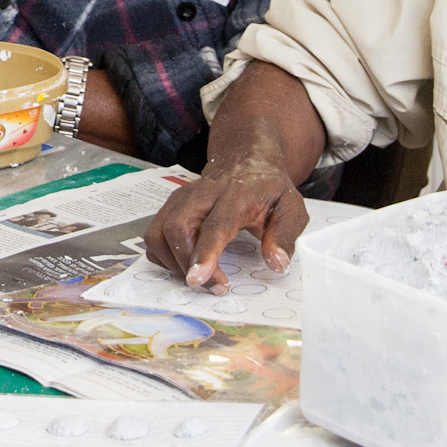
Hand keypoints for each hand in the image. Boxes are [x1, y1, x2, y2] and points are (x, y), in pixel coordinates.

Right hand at [144, 155, 310, 287]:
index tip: (198, 279)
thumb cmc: (268, 189)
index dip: (205, 254)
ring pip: (158, 234)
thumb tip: (277, 264)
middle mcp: (201, 194)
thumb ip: (286, 236)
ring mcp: (181, 199)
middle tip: (214, 286)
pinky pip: (154, 237)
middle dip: (187, 265)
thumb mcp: (292, 208)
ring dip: (174, 264)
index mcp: (234, 195)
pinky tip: (185, 264)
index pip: (214, 225)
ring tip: (201, 278)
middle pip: (177, 229)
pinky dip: (163, 257)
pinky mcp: (170, 206)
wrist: (245, 160)